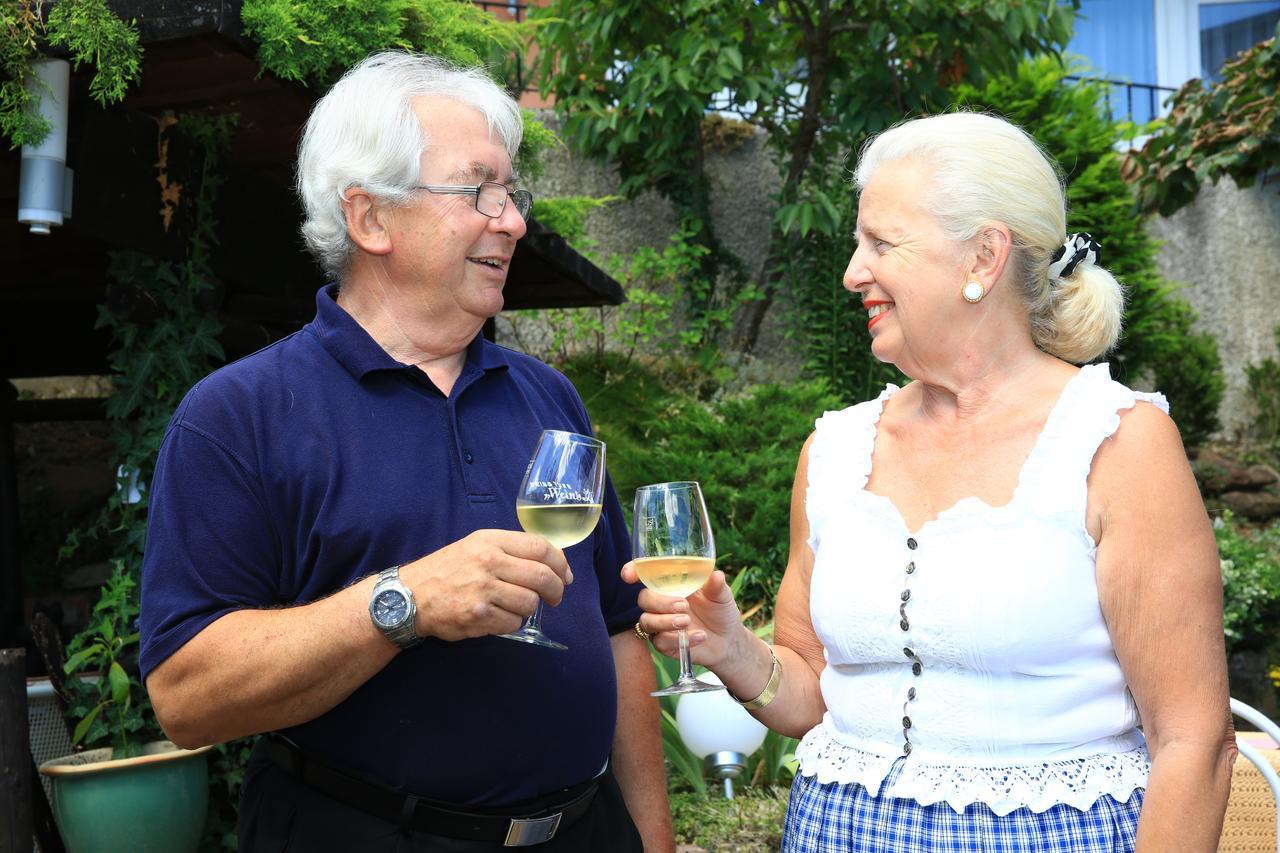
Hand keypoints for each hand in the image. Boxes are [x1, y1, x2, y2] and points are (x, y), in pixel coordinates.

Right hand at [402, 530, 572, 640]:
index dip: (560, 563)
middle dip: (556, 590)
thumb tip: (551, 563)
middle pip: (542, 576)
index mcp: (490, 541)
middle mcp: (488, 561)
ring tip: (514, 606)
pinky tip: (498, 618)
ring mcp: (483, 589)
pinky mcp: (478, 615)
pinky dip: (512, 623)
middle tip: (555, 598)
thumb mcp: (475, 547)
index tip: (565, 576)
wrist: (408, 596)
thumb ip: (509, 551)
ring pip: (530, 602)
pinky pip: (513, 622)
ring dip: (529, 608)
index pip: (540, 547)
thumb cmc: (445, 571)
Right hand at [621, 566, 749, 668]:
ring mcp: (660, 623)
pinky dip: (680, 639)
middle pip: (643, 598)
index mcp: (671, 584)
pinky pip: (660, 642)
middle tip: (683, 606)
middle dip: (660, 602)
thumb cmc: (720, 610)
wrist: (728, 639)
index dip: (633, 572)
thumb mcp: (722, 595)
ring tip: (687, 622)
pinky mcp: (664, 644)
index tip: (629, 576)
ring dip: (665, 621)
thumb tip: (716, 575)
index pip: (645, 574)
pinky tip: (700, 636)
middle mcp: (661, 602)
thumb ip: (716, 585)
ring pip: (646, 621)